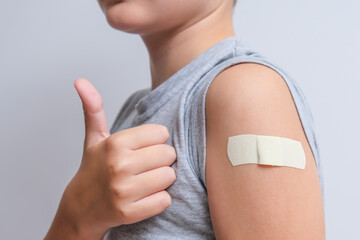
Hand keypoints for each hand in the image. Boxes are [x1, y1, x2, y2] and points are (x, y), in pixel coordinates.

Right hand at [45, 78, 176, 239]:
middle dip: (162, 159)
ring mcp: (124, 191)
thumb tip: (80, 81)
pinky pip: (165, 200)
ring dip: (163, 179)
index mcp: (115, 143)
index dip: (156, 140)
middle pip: (169, 155)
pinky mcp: (130, 212)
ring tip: (146, 180)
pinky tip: (145, 196)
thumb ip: (93, 109)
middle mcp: (119, 165)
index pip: (162, 133)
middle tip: (146, 165)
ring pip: (170, 177)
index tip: (144, 147)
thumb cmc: (94, 168)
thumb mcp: (94, 138)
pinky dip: (160, 199)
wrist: (82, 207)